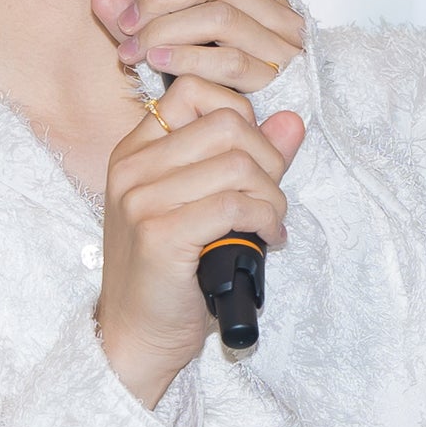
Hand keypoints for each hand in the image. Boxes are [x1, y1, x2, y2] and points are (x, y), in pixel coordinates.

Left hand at [90, 0, 305, 91]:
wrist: (242, 149)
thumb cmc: (207, 89)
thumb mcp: (170, 45)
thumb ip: (137, 20)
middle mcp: (277, 15)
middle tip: (128, 25)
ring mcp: (282, 48)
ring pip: (220, 16)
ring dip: (165, 30)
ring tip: (135, 50)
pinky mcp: (276, 82)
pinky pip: (228, 61)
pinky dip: (185, 58)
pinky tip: (157, 63)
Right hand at [90, 0, 306, 407]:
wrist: (136, 336)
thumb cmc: (171, 272)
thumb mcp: (203, 204)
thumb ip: (244, 158)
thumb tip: (293, 120)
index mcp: (135, 150)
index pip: (195, 90)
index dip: (241, 114)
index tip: (253, 159)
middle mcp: (132, 167)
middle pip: (227, 124)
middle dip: (268, 159)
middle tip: (272, 199)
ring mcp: (141, 199)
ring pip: (238, 163)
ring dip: (272, 196)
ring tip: (271, 224)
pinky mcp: (159, 234)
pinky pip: (235, 203)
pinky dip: (266, 220)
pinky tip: (268, 240)